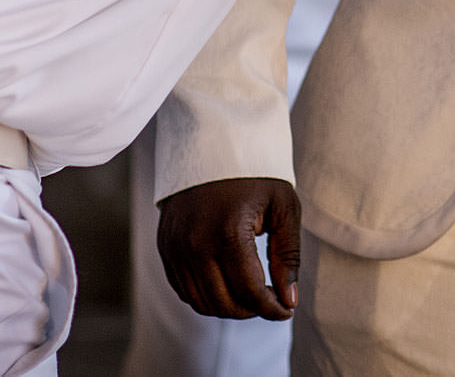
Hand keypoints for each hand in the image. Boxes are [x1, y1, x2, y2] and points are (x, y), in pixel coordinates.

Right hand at [155, 177, 299, 319]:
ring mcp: (175, 247)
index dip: (272, 309)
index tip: (286, 310)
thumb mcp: (283, 207)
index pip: (250, 292)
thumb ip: (287, 257)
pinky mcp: (165, 246)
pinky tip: (227, 284)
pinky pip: (183, 289)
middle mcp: (195, 244)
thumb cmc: (256, 174)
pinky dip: (206, 296)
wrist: (212, 142)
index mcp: (228, 232)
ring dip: (228, 306)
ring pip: (201, 302)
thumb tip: (289, 301)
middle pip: (223, 303)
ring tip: (251, 293)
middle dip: (252, 311)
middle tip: (271, 300)